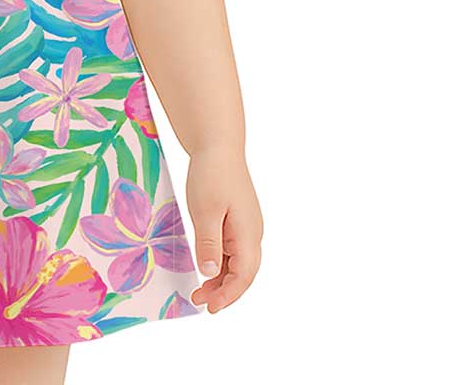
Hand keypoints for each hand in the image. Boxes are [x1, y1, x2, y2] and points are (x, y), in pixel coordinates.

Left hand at [185, 145, 261, 312]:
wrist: (218, 146)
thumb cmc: (212, 174)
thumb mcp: (205, 210)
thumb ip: (208, 243)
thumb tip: (210, 273)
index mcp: (248, 234)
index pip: (244, 276)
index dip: (228, 295)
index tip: (211, 307)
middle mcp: (252, 233)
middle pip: (243, 273)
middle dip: (224, 292)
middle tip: (201, 301)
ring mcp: (246, 226)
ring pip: (238, 262)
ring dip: (221, 278)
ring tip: (200, 290)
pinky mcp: (238, 220)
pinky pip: (232, 249)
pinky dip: (220, 262)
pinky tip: (206, 266)